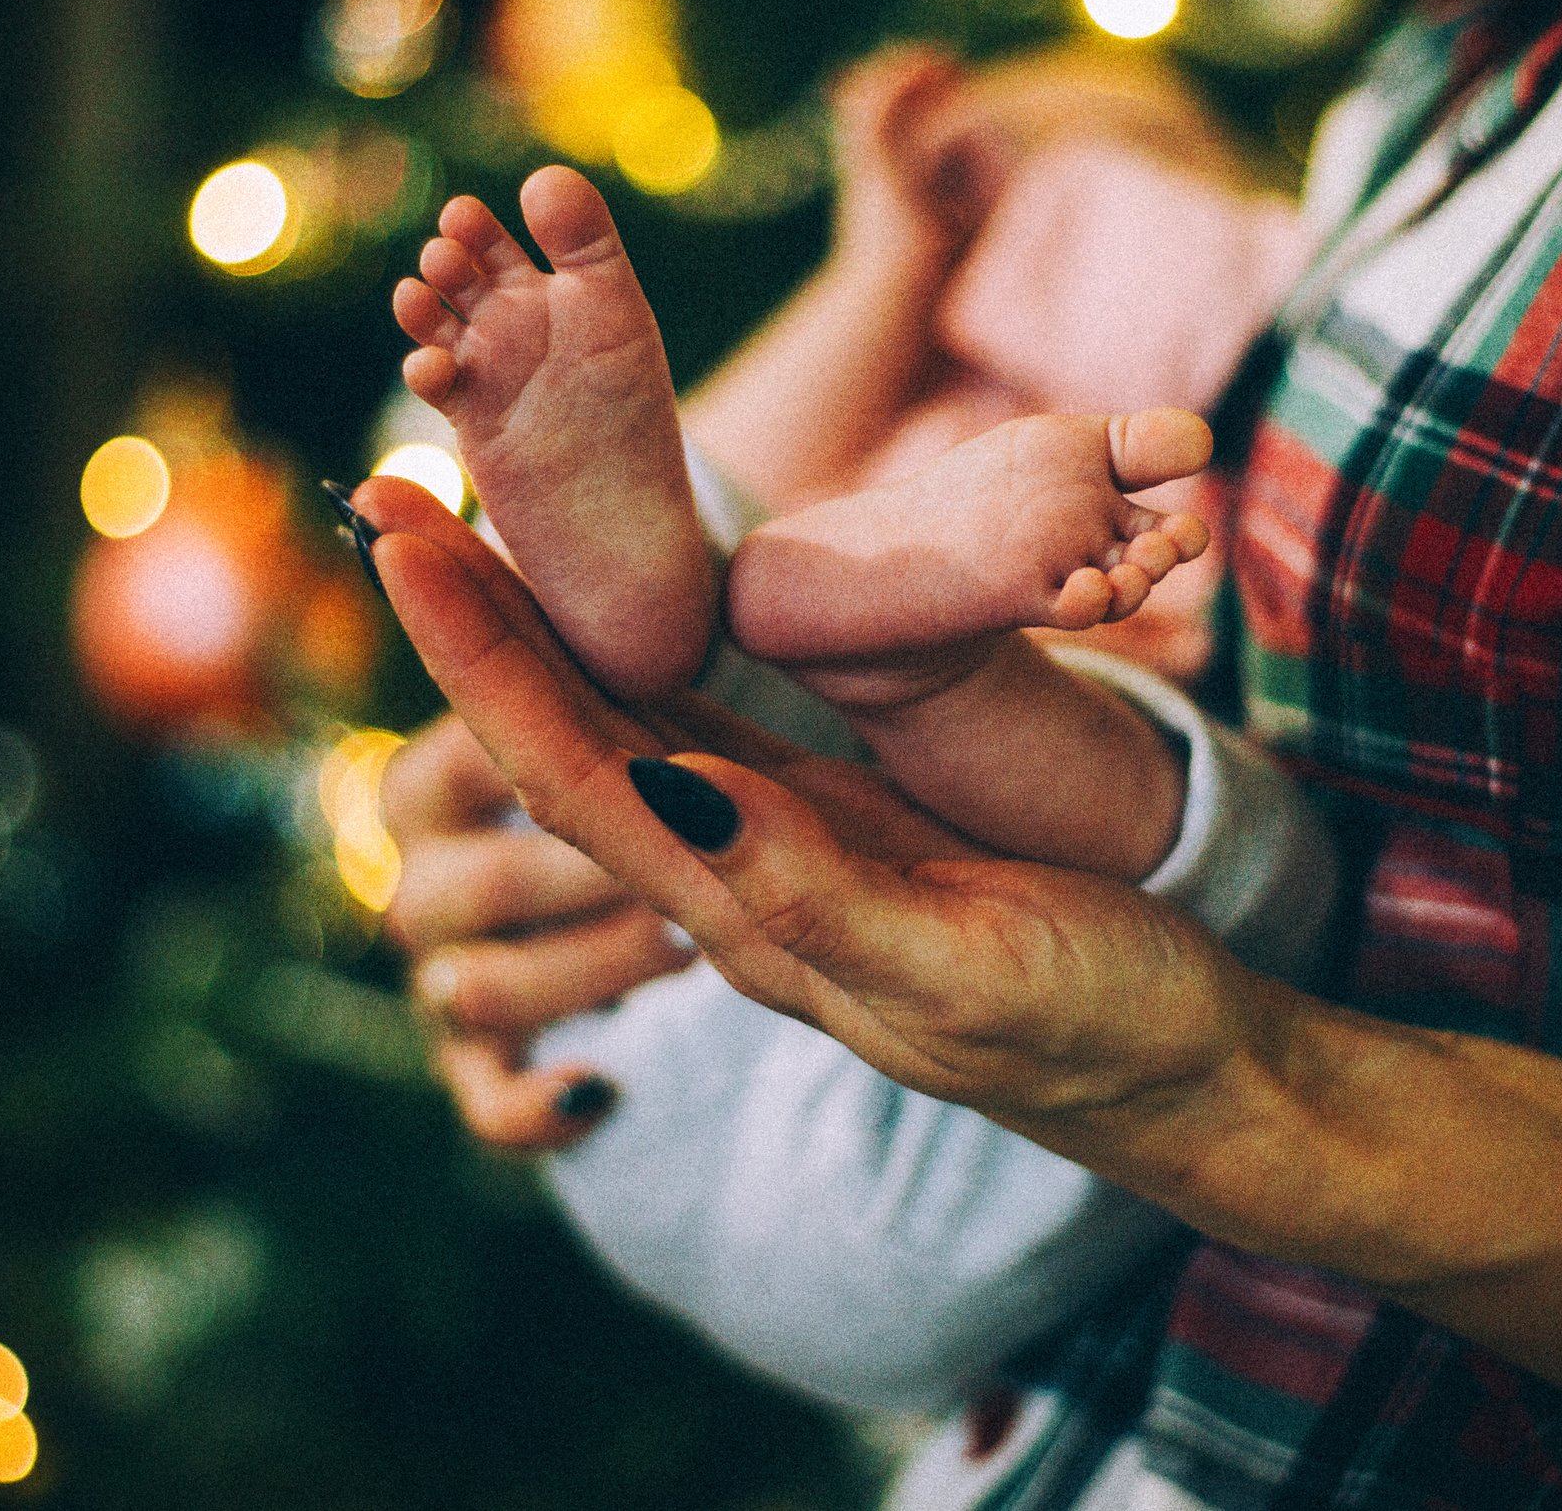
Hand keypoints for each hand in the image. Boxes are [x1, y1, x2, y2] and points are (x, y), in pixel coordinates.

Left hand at [350, 474, 1256, 1141]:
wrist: (1174, 1070)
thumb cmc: (1088, 1023)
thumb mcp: (957, 965)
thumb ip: (814, 892)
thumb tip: (676, 785)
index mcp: (746, 914)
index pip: (566, 767)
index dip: (477, 652)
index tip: (400, 538)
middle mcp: (737, 879)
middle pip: (564, 734)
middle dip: (473, 619)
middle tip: (387, 491)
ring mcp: (784, 851)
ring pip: (625, 724)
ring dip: (540, 628)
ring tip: (470, 526)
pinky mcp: (841, 828)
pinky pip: (712, 724)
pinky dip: (645, 655)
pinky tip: (618, 608)